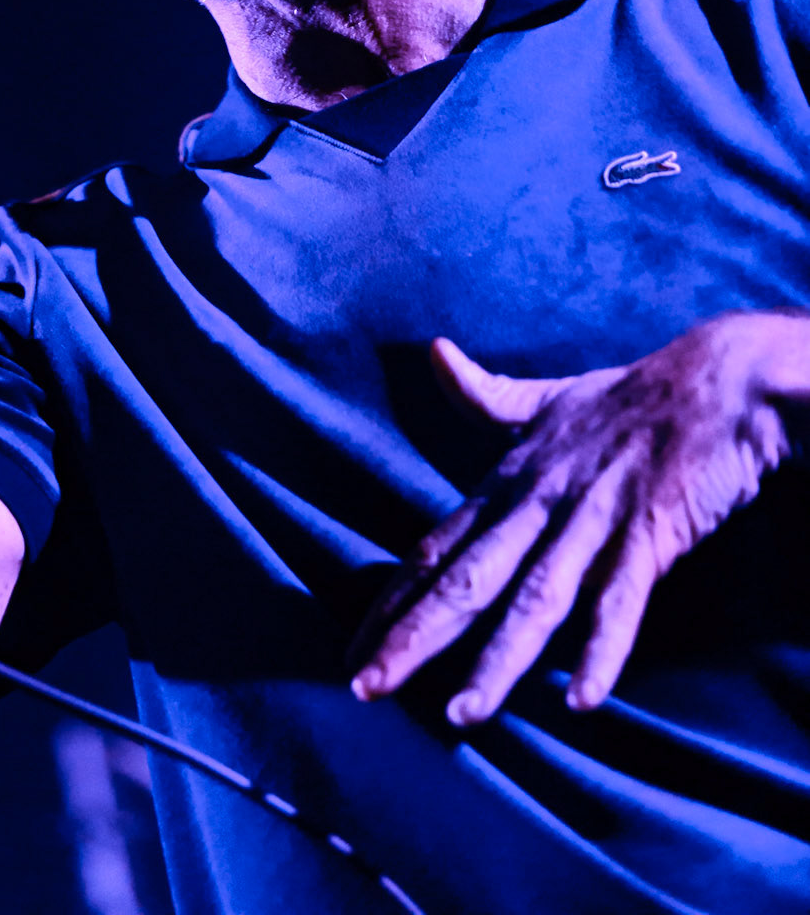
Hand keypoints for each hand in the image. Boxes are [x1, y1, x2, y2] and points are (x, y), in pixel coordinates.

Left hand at [350, 313, 809, 725]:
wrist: (714, 377)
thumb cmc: (629, 394)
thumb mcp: (548, 396)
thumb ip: (487, 394)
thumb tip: (434, 352)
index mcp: (511, 480)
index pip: (437, 550)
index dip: (393, 601)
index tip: (352, 651)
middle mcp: (538, 502)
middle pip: (467, 579)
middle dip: (414, 635)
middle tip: (365, 688)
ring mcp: (592, 519)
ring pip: (535, 598)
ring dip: (497, 657)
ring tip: (460, 714)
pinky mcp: (649, 532)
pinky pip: (621, 599)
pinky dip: (602, 647)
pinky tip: (582, 698)